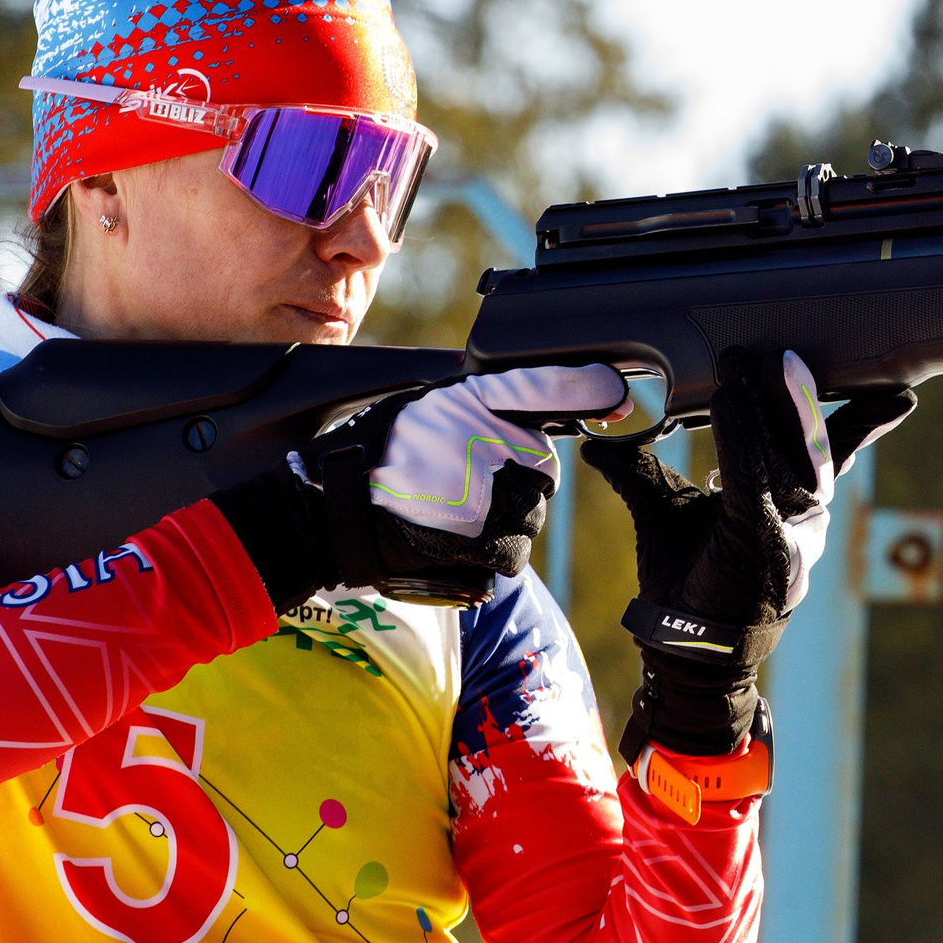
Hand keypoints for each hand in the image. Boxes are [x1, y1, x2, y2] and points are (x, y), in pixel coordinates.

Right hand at [213, 366, 626, 608]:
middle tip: (464, 489)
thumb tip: (539, 412)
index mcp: (466, 400)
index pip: (543, 386)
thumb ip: (474, 409)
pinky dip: (490, 556)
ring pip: (529, 516)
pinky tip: (452, 544)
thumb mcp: (419, 409)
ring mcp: (484, 490)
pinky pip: (511, 555)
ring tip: (450, 517)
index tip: (616, 391)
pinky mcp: (479, 538)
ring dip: (504, 524)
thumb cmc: (369, 459)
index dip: (585, 387)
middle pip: (541, 470)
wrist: (326, 514)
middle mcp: (483, 439)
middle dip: (517, 484)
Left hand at [584, 348, 912, 759]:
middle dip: (801, 395)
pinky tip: (732, 400)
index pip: (830, 450)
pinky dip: (742, 437)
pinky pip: (753, 478)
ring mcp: (786, 530)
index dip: (857, 419)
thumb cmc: (686, 585)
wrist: (686, 651)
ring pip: (789, 454)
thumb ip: (641, 472)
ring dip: (774, 406)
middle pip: (811, 442)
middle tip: (788, 351)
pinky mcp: (759, 541)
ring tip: (756, 361)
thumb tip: (599, 444)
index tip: (883, 389)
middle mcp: (801, 517)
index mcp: (792, 505)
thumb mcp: (663, 513)